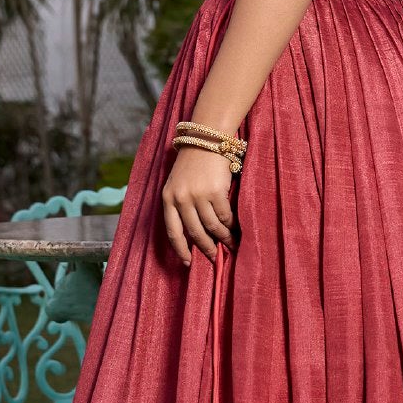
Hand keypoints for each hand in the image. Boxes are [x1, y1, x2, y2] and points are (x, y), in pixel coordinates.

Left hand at [161, 144, 236, 268]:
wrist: (206, 139)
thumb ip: (182, 205)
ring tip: (231, 245)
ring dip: (223, 239)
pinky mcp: (215, 192)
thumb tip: (196, 234)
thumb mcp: (178, 184)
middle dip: (206, 248)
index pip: (173, 232)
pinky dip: (231, 226)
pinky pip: (224, 216)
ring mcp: (197, 195)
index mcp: (168, 198)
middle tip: (214, 257)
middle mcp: (180, 199)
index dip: (181, 250)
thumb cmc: (193, 163)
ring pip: (212, 227)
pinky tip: (235, 230)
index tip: (188, 263)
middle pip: (195, 232)